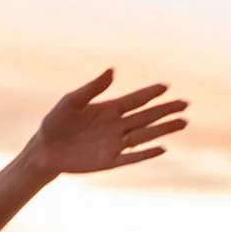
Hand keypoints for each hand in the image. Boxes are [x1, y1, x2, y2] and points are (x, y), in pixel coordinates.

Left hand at [33, 69, 187, 176]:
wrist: (45, 149)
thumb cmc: (56, 122)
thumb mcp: (71, 101)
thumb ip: (92, 88)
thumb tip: (112, 70)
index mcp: (109, 109)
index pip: (135, 100)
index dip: (150, 93)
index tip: (166, 86)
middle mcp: (116, 126)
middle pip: (146, 117)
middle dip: (165, 110)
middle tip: (185, 103)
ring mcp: (115, 144)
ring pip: (144, 135)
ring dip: (162, 130)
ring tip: (183, 122)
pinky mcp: (109, 161)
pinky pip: (130, 157)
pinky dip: (145, 154)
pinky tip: (162, 148)